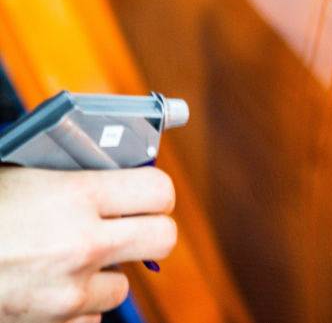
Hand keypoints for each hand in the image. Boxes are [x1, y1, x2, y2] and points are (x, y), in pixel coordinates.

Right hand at [0, 166, 175, 322]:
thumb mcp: (27, 171)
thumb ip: (76, 172)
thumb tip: (117, 166)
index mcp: (78, 194)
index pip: (159, 190)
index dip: (157, 190)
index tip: (148, 191)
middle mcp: (83, 243)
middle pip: (163, 238)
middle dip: (153, 229)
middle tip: (135, 223)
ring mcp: (70, 290)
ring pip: (124, 284)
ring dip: (107, 271)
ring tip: (77, 255)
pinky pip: (92, 317)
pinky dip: (80, 305)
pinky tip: (56, 284)